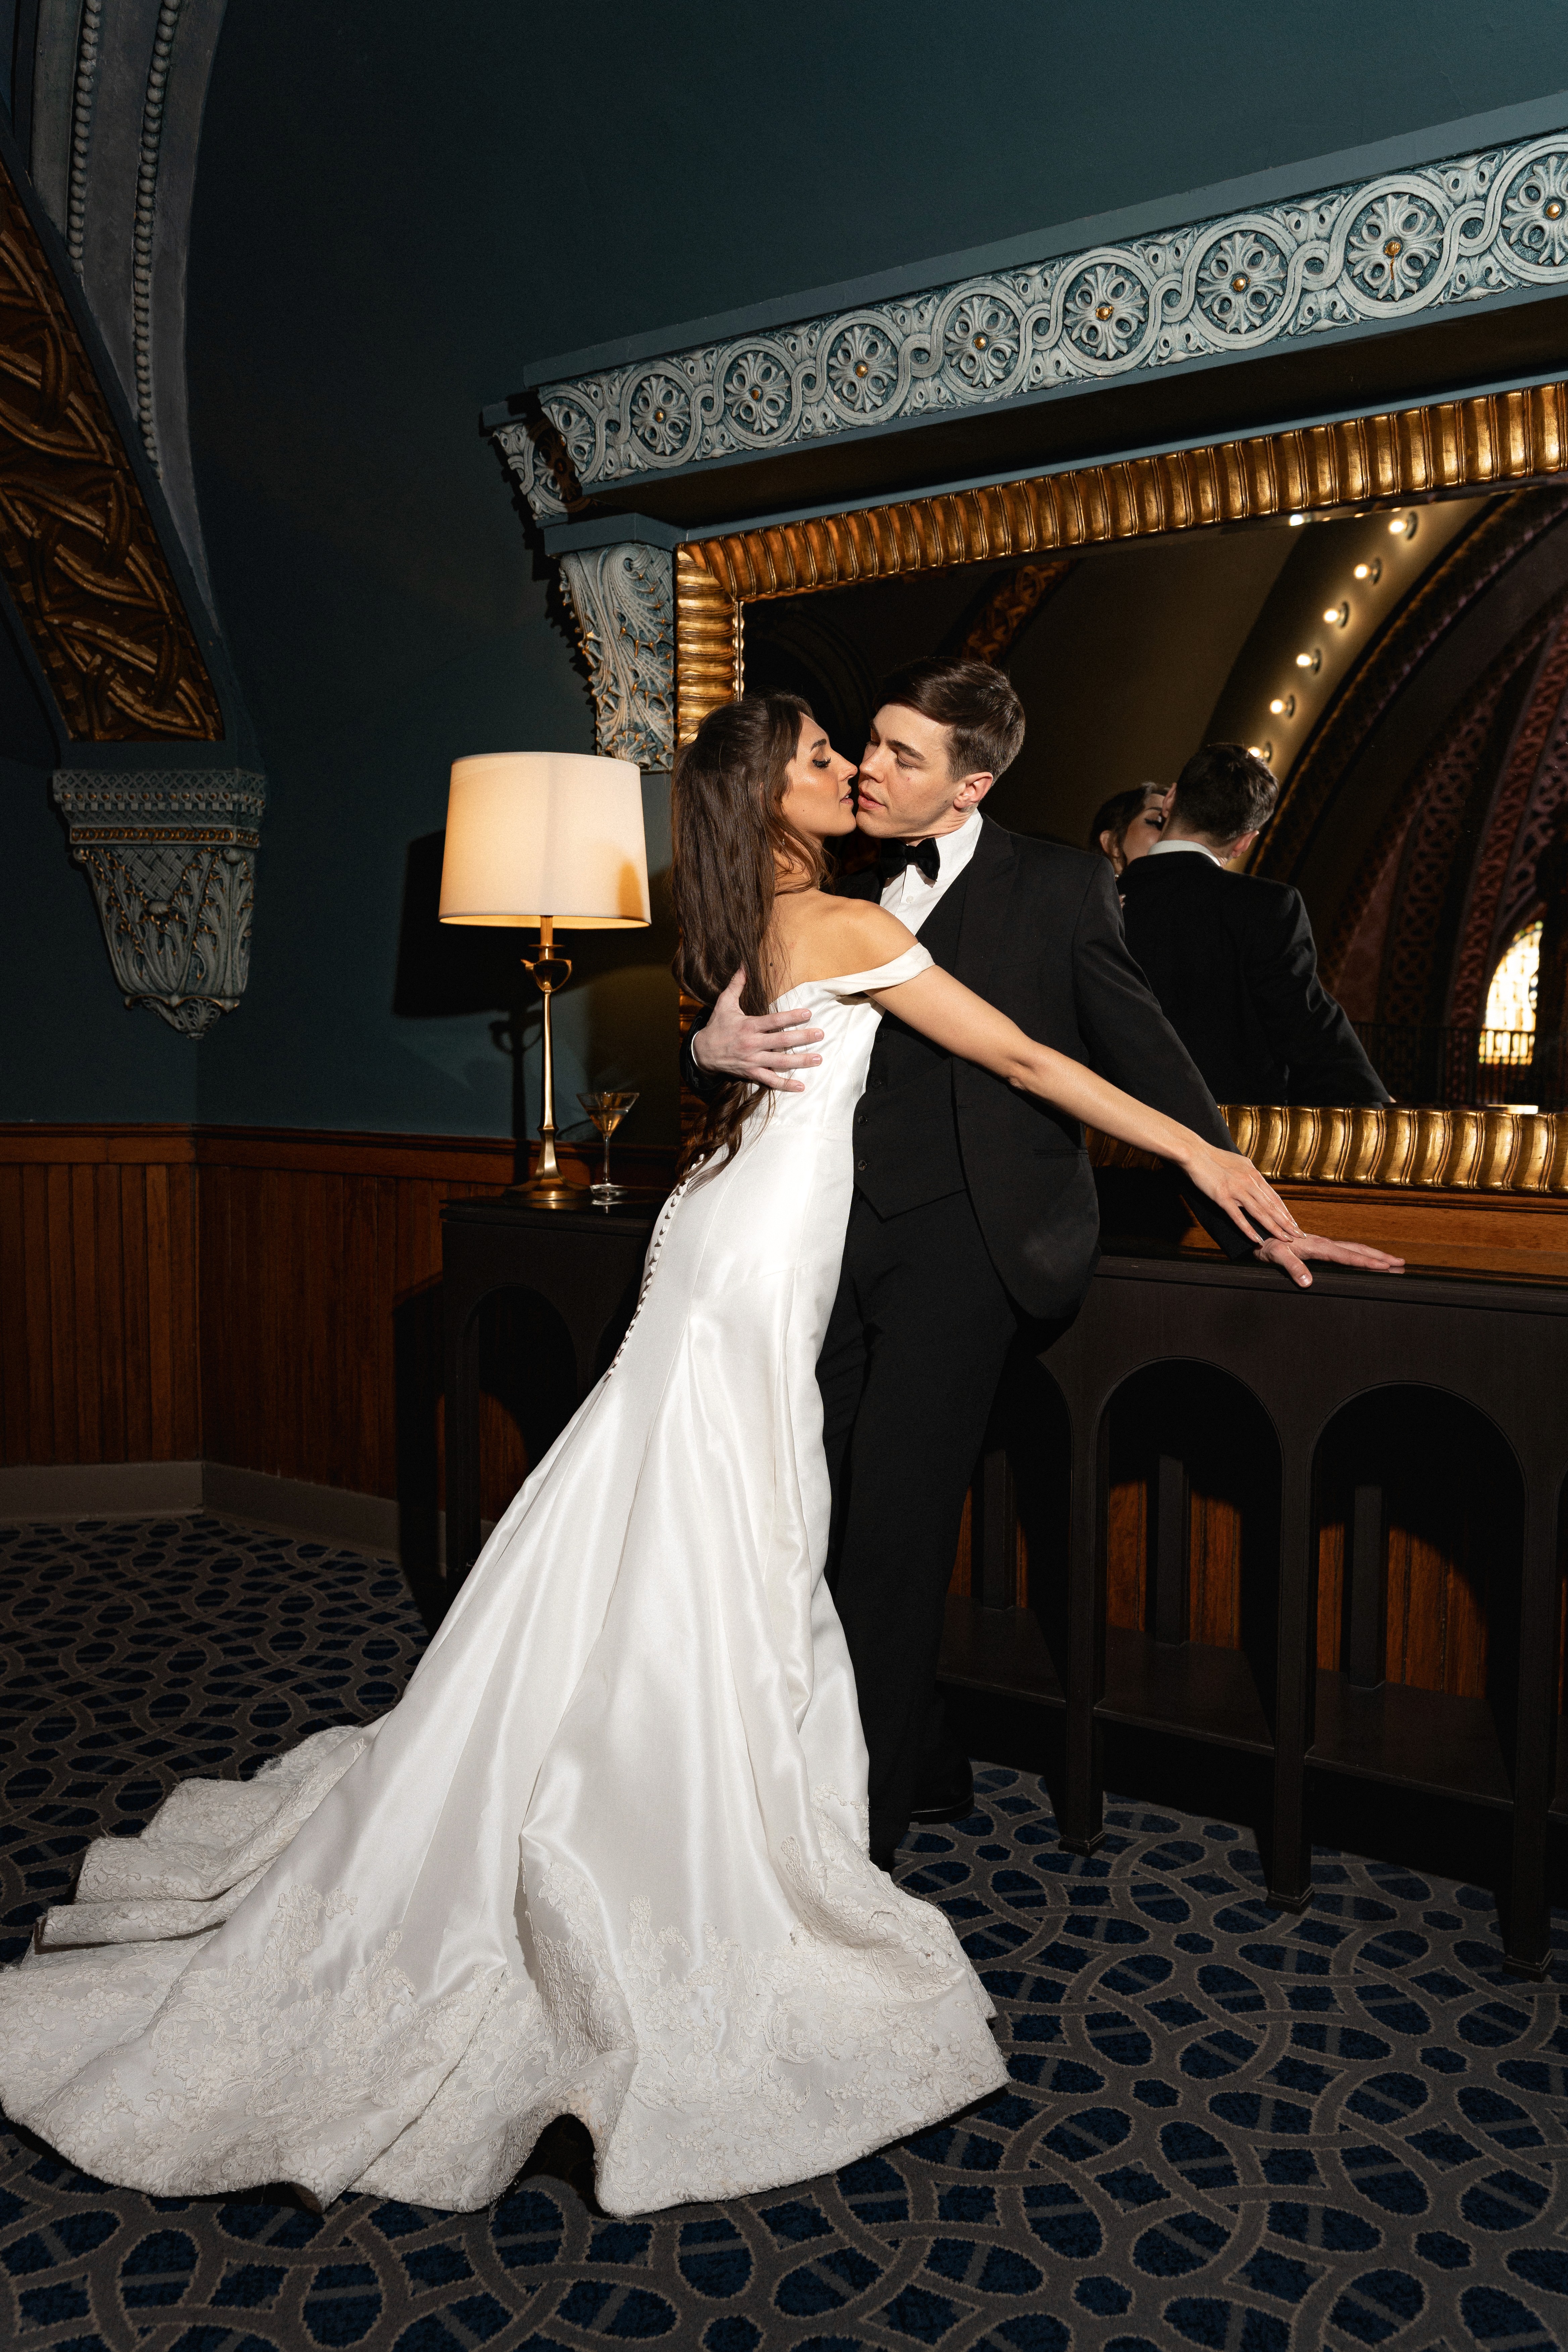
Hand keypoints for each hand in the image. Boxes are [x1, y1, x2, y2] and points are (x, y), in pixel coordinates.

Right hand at [690, 970, 824, 1090]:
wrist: (703, 1052)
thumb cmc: (717, 1026)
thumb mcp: (724, 1003)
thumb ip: (736, 985)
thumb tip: (743, 965)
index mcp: (749, 1026)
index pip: (774, 1021)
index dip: (792, 1017)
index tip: (808, 1013)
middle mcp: (752, 1044)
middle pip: (782, 1042)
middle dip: (803, 1038)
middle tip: (820, 1034)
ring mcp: (752, 1060)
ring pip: (780, 1062)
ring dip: (800, 1061)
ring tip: (818, 1059)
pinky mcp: (751, 1073)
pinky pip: (770, 1080)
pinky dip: (785, 1085)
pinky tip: (801, 1086)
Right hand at [1181, 1142, 1304, 1250]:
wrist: (1195, 1152)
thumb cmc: (1213, 1157)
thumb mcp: (1238, 1162)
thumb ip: (1248, 1174)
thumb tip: (1257, 1181)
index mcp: (1253, 1174)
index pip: (1274, 1197)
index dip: (1285, 1212)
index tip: (1293, 1223)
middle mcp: (1249, 1182)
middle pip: (1272, 1206)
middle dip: (1287, 1223)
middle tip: (1299, 1235)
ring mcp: (1236, 1190)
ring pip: (1260, 1212)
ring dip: (1274, 1228)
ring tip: (1286, 1239)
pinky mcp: (1222, 1197)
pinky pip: (1238, 1216)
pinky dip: (1249, 1229)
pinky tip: (1257, 1239)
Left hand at [1255, 1231, 1406, 1289]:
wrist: (1258, 1234)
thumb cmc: (1266, 1245)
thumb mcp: (1276, 1256)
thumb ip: (1292, 1268)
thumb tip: (1308, 1282)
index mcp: (1317, 1246)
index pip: (1347, 1256)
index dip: (1366, 1262)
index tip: (1385, 1267)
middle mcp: (1324, 1243)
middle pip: (1358, 1250)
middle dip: (1380, 1257)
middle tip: (1401, 1264)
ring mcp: (1323, 1245)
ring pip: (1354, 1249)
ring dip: (1374, 1255)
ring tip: (1393, 1262)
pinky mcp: (1320, 1247)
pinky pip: (1346, 1251)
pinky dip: (1361, 1255)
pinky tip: (1366, 1261)